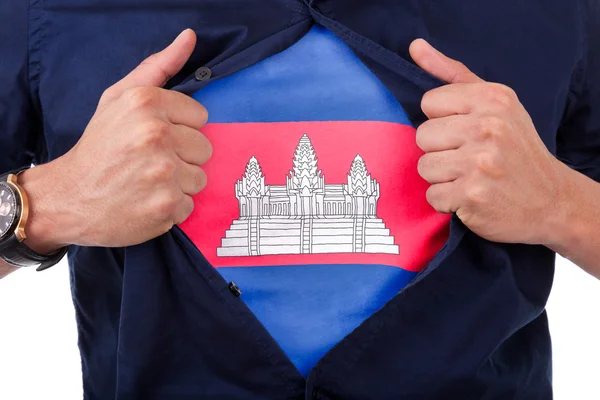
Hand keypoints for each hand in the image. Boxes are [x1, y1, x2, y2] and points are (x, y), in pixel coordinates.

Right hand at [20, 29, 211, 250]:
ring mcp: (162, 173)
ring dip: (178, 184)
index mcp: (146, 103)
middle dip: (182, 156)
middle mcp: (156, 135)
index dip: (180, 129)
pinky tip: (147, 201)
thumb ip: (158, 67)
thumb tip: (190, 37)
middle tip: (149, 161)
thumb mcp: (120, 98)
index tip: (156, 138)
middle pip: (204, 148)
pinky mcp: (166, 206)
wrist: (69, 196)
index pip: (200, 117)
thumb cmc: (99, 145)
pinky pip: (189, 205)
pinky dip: (171, 207)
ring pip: (200, 178)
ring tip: (148, 182)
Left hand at [408, 39, 565, 244]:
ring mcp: (480, 162)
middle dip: (440, 150)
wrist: (550, 200)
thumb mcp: (496, 104)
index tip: (465, 131)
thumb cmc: (516, 148)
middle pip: (422, 135)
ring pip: (424, 167)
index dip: (442, 120)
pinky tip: (470, 197)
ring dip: (442, 177)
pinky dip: (447, 202)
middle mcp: (488, 127)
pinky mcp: (472, 195)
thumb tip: (415, 47)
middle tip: (469, 158)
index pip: (429, 102)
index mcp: (493, 99)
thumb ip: (453, 74)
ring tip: (470, 177)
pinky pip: (433, 196)